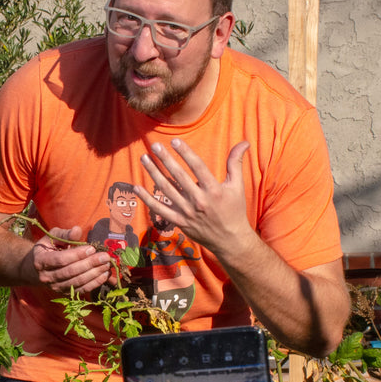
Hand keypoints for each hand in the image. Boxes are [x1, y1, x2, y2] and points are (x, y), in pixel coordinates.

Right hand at [27, 225, 112, 293]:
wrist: (36, 269)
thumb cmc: (47, 249)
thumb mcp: (52, 237)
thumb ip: (65, 234)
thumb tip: (77, 230)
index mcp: (41, 261)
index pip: (61, 259)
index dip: (77, 255)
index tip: (92, 248)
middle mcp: (47, 277)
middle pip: (71, 272)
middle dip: (90, 264)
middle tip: (105, 257)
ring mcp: (56, 287)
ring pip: (77, 282)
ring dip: (94, 274)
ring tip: (107, 265)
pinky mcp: (65, 293)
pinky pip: (82, 290)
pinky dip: (94, 283)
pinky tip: (104, 275)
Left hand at [136, 139, 255, 253]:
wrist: (229, 240)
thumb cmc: (234, 210)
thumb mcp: (237, 186)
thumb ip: (236, 163)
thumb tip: (244, 142)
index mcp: (213, 190)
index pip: (197, 167)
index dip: (185, 153)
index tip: (174, 141)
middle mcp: (199, 201)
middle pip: (178, 176)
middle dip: (165, 159)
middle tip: (154, 145)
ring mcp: (186, 212)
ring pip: (166, 190)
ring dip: (153, 173)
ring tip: (144, 159)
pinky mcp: (179, 222)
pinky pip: (159, 209)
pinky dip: (147, 199)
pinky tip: (136, 187)